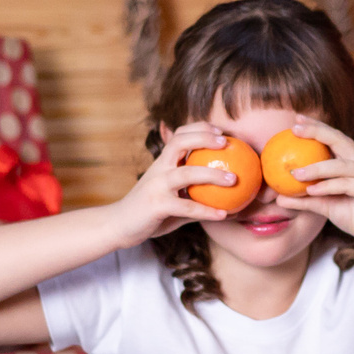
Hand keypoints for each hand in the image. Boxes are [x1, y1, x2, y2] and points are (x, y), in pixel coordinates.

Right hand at [111, 122, 237, 245]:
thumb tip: (227, 198)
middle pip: (180, 143)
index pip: (179, 135)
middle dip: (204, 138)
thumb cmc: (151, 212)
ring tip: (233, 179)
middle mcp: (159, 169)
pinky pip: (187, 207)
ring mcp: (157, 186)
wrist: (120, 226)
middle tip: (227, 143)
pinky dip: (207, 210)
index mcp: (162, 163)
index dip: (200, 128)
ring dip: (212, 174)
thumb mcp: (172, 198)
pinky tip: (224, 214)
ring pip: (186, 173)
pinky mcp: (157, 205)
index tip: (221, 131)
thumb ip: (194, 194)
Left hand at [273, 119, 353, 247]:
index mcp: (352, 160)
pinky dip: (328, 187)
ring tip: (294, 173)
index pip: (333, 138)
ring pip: (340, 165)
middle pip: (338, 139)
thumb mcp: (326, 205)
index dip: (316, 127)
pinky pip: (346, 185)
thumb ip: (305, 200)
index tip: (295, 120)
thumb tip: (278, 197)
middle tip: (294, 129)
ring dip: (316, 168)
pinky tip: (312, 190)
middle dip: (316, 131)